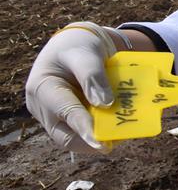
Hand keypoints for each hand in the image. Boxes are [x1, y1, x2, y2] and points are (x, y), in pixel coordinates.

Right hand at [25, 22, 118, 152]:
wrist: (76, 45)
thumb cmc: (78, 46)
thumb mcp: (86, 54)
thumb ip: (93, 77)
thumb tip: (105, 105)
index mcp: (42, 87)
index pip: (64, 112)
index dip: (83, 128)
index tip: (102, 144)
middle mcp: (43, 107)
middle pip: (64, 135)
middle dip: (91, 141)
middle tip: (117, 143)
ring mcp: (53, 116)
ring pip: (74, 138)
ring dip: (98, 138)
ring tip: (122, 134)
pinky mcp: (66, 120)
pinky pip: (82, 132)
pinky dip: (100, 132)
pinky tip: (118, 127)